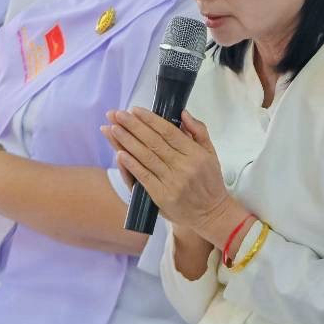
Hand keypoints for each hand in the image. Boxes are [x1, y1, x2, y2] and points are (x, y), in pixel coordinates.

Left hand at [102, 109, 238, 245]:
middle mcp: (184, 167)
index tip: (135, 110)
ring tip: (112, 129)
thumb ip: (198, 131)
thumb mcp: (211, 153)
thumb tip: (183, 113)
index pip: (169, 132)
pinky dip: (131, 165)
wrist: (211, 214)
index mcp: (195, 154)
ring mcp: (172, 182)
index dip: (150, 120)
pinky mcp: (161, 196)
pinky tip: (119, 153)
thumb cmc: (209, 182)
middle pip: (154, 142)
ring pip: (146, 157)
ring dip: (127, 142)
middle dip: (133, 126)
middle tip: (117, 114)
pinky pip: (143, 177)